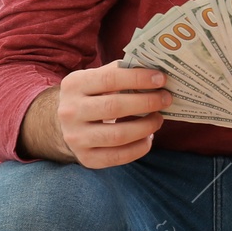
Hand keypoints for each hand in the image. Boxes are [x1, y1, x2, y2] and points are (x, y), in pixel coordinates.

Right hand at [52, 61, 174, 168]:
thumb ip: (121, 72)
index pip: (110, 78)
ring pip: (118, 135)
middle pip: (115, 107)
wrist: (65, 123)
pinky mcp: (86, 158)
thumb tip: (155, 73)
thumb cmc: (92, 95)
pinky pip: (118, 157)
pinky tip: (148, 137)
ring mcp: (76, 138)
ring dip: (146, 126)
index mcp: (74, 84)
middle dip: (147, 102)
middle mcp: (70, 112)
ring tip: (158, 119)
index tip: (161, 79)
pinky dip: (139, 147)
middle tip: (166, 99)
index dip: (139, 78)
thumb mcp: (97, 78)